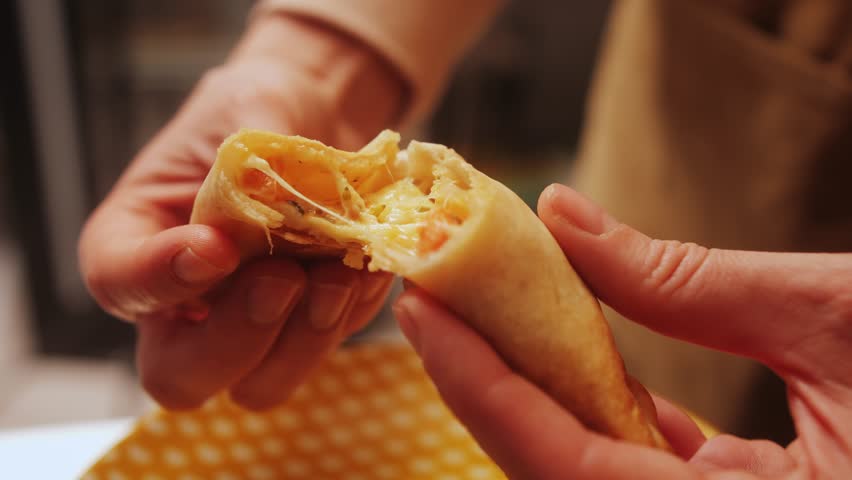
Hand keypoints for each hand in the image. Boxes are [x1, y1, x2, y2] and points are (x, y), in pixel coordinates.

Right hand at [78, 14, 403, 409]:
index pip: (119, 283)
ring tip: (341, 273)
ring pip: (260, 384)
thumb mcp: (247, 105)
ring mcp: (244, 324)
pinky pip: (324, 350)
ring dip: (306, 339)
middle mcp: (182, 301)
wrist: (319, 121)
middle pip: (182, 374)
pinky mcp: (304, 328)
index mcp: (136, 239)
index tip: (216, 245)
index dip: (161, 279)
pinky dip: (351, 316)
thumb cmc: (261, 107)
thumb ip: (249, 150)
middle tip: (282, 277)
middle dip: (238, 338)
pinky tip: (368, 267)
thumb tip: (264, 191)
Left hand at [393, 184, 851, 478]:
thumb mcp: (837, 316)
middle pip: (561, 473)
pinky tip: (561, 344)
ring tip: (482, 310)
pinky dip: (590, 405)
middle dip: (489, 386)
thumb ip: (688, 278)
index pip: (568, 468)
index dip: (484, 390)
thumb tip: (564, 215)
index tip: (423, 312)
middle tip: (436, 300)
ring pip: (590, 470)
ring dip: (531, 391)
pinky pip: (636, 467)